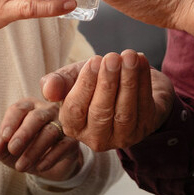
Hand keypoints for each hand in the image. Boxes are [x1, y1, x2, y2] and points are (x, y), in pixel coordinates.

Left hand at [0, 98, 83, 181]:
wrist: (46, 165)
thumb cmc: (23, 150)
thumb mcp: (7, 150)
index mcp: (29, 108)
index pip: (19, 109)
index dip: (10, 122)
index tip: (4, 138)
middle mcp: (47, 111)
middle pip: (36, 117)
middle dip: (24, 133)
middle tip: (13, 149)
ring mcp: (62, 124)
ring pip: (50, 132)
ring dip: (34, 150)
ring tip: (21, 167)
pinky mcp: (72, 140)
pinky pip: (63, 146)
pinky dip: (50, 157)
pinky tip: (39, 167)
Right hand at [41, 50, 174, 152]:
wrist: (126, 83)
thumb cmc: (95, 82)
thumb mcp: (74, 78)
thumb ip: (58, 82)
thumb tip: (48, 90)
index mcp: (73, 127)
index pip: (75, 109)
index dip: (85, 85)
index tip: (94, 60)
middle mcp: (96, 138)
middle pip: (101, 112)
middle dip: (108, 83)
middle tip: (112, 57)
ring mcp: (122, 136)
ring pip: (125, 111)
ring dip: (128, 81)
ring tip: (129, 57)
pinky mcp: (145, 129)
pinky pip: (144, 105)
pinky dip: (144, 81)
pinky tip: (141, 61)